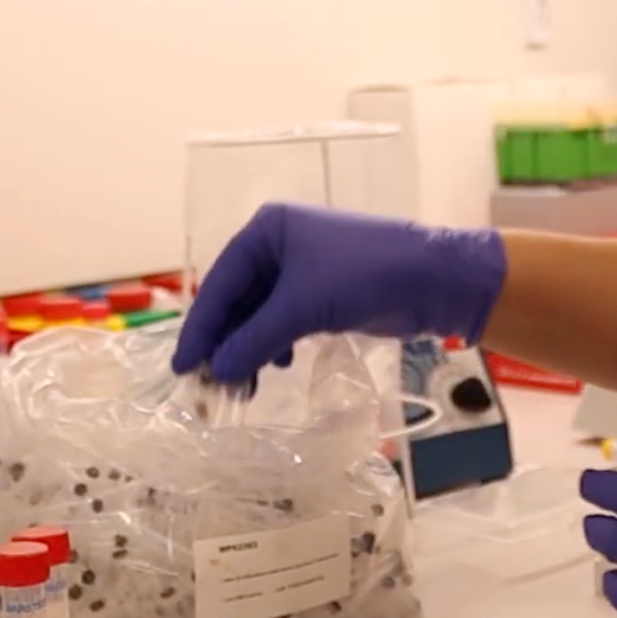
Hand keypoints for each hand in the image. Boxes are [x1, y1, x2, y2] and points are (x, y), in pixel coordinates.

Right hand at [172, 204, 508, 383]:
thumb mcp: (301, 308)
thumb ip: (253, 341)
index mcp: (267, 230)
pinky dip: (274, 344)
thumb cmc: (364, 276)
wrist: (434, 280)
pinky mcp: (323, 292)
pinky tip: (276, 366)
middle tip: (212, 386)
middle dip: (225, 342)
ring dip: (249, 349)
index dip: (199, 327)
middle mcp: (280, 244)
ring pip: (260, 313)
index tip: (182, 366)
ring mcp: (303, 268)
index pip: (219, 282)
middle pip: (237, 299)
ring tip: (244, 387)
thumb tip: (216, 372)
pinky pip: (283, 320)